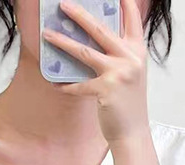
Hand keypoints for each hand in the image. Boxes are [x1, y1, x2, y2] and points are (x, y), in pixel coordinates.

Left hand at [42, 0, 149, 146]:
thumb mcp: (131, 73)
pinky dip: (65, 86)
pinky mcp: (106, 90)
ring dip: (63, 42)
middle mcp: (130, 58)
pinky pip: (79, 85)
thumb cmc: (128, 103)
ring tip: (47, 34)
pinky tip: (55, 84)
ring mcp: (118, 73)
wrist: (133, 132)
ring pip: (85, 51)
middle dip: (80, 15)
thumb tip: (92, 42)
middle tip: (63, 4)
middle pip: (101, 29)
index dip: (124, 4)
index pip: (132, 19)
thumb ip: (119, 55)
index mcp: (138, 51)